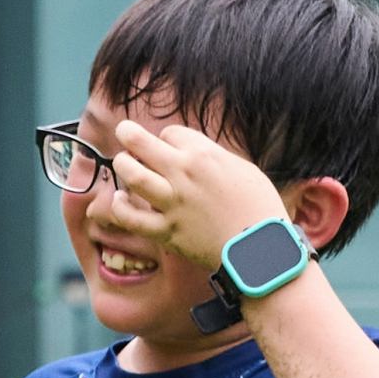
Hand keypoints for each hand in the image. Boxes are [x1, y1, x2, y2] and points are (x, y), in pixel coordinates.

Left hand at [91, 118, 289, 284]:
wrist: (260, 246)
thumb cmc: (259, 206)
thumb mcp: (242, 168)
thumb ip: (213, 158)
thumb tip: (192, 154)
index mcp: (205, 155)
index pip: (171, 133)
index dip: (168, 137)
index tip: (170, 146)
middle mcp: (183, 174)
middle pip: (142, 144)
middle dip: (128, 134)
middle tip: (124, 131)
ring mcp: (172, 203)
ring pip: (132, 176)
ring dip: (122, 164)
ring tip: (122, 162)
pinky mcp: (166, 231)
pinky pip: (131, 218)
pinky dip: (119, 207)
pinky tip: (118, 199)